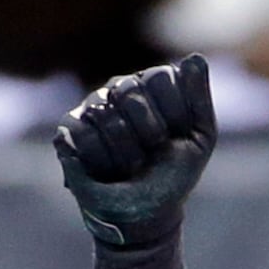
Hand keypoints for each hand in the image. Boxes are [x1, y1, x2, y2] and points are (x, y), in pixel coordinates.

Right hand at [54, 57, 217, 252]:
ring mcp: (92, 105)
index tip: (177, 137)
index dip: (173, 114)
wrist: (146, 212)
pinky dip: (102, 160)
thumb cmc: (174, 173)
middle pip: (129, 91)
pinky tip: (108, 169)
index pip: (160, 77)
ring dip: (126, 152)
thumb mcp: (199, 137)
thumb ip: (198, 96)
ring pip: (104, 114)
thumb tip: (195, 57)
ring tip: (132, 164)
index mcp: (152, 84)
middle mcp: (119, 87)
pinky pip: (82, 134)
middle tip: (153, 151)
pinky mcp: (69, 127)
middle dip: (149, 132)